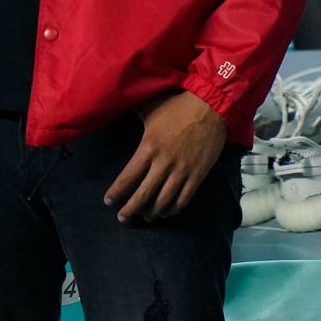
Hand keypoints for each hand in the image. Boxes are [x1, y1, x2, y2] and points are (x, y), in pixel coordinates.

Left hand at [103, 90, 226, 221]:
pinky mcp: (198, 176)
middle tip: (122, 218)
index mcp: (148, 148)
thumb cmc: (178, 106)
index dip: (116, 193)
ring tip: (145, 216)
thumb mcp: (151, 107)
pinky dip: (173, 210)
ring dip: (151, 214)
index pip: (127, 178)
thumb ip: (133, 110)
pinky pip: (183, 200)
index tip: (109, 201)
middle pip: (143, 196)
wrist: (212, 106)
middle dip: (130, 211)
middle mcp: (163, 164)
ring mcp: (182, 172)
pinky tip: (166, 212)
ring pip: (163, 202)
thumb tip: (116, 102)